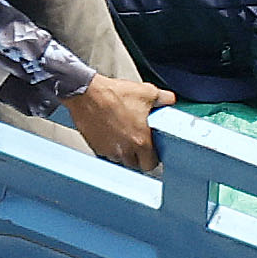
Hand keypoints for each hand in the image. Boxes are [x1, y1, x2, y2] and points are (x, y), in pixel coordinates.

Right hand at [62, 73, 177, 170]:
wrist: (86, 93)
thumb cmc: (113, 94)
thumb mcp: (147, 92)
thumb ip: (164, 98)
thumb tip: (170, 100)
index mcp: (140, 141)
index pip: (150, 164)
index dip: (153, 159)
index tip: (152, 153)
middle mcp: (123, 150)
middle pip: (134, 165)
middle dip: (138, 157)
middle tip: (139, 145)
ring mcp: (107, 149)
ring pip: (119, 160)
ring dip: (123, 153)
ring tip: (124, 138)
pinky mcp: (95, 146)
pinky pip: (105, 153)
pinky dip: (110, 148)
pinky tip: (111, 135)